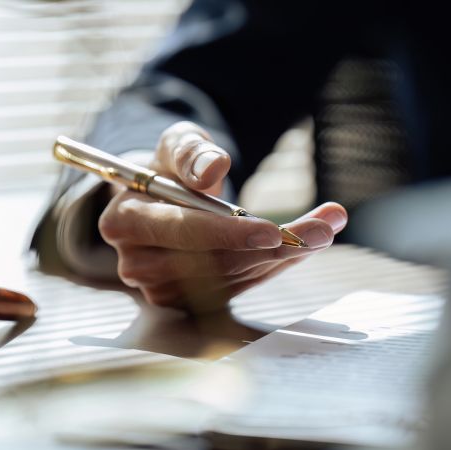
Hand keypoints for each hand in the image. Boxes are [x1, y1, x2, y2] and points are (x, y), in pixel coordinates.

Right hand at [99, 121, 347, 311]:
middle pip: (216, 261)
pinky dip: (275, 264)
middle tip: (326, 226)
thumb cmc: (170, 169)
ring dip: (285, 255)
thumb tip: (212, 166)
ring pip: (235, 276)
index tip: (273, 229)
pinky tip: (302, 245)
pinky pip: (241, 286)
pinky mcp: (189, 304)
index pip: (182, 231)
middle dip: (276, 245)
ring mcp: (163, 291)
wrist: (159, 202)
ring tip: (325, 228)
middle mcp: (138, 265)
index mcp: (124, 223)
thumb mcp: (176, 144)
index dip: (229, 232)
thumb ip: (190, 150)